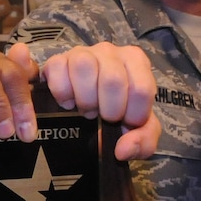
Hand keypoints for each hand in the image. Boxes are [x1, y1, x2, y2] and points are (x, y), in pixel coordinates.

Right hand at [36, 42, 160, 160]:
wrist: (86, 106)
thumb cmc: (116, 110)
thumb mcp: (138, 128)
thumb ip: (143, 141)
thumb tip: (122, 150)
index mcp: (136, 61)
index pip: (142, 89)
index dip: (133, 115)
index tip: (124, 121)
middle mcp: (110, 51)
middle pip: (113, 80)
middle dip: (108, 110)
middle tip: (103, 116)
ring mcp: (82, 52)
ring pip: (84, 67)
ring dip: (85, 100)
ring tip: (87, 109)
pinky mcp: (57, 60)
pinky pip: (58, 71)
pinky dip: (63, 94)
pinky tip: (69, 103)